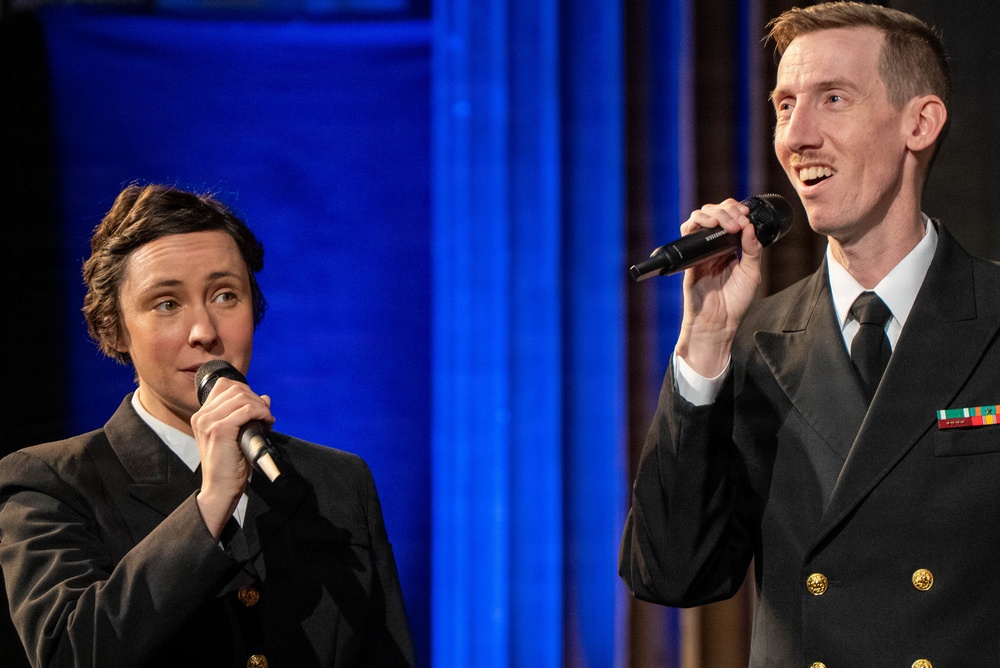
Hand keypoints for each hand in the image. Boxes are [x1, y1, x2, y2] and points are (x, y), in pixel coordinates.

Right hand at [190, 377, 274, 537]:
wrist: (221, 488)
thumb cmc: (230, 464)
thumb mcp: (238, 434)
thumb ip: (247, 414)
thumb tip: (265, 397)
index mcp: (202, 415)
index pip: (225, 385)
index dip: (246, 391)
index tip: (257, 407)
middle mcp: (201, 416)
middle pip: (235, 389)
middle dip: (256, 399)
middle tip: (266, 416)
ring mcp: (208, 422)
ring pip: (242, 397)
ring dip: (260, 406)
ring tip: (267, 420)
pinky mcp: (219, 430)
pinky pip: (246, 409)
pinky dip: (261, 412)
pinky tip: (266, 422)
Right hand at [675, 198, 763, 376]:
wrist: (717, 322)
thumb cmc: (735, 303)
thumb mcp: (752, 273)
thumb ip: (752, 249)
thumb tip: (749, 226)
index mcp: (731, 248)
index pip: (731, 218)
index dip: (737, 210)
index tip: (746, 213)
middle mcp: (715, 246)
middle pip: (716, 212)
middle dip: (728, 209)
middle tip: (739, 220)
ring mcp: (701, 250)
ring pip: (701, 217)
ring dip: (714, 213)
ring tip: (727, 223)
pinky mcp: (690, 256)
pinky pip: (688, 232)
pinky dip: (698, 222)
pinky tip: (712, 226)